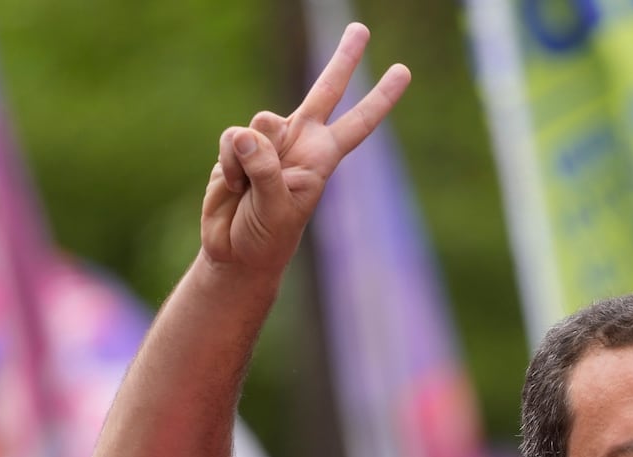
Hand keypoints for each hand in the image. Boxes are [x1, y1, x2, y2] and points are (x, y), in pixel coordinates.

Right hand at [201, 22, 410, 271]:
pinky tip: (234, 185)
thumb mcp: (275, 208)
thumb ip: (264, 168)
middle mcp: (300, 142)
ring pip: (262, 120)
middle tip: (361, 28)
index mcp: (322, 159)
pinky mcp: (237, 145)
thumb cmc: (266, 237)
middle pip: (325, 91)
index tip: (403, 71)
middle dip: (343, 59)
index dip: (380, 98)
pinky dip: (229, 163)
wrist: (235, 252)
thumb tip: (247, 132)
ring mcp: (268, 142)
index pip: (358, 124)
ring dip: (250, 156)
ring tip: (249, 189)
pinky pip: (232, 137)